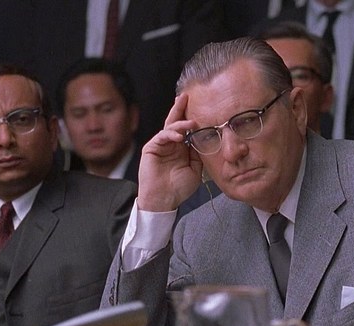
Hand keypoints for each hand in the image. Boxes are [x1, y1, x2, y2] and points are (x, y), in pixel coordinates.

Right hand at [137, 93, 204, 211]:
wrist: (164, 200)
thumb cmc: (179, 188)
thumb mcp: (195, 169)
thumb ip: (198, 153)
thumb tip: (203, 139)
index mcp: (180, 148)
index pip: (186, 129)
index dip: (191, 118)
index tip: (200, 107)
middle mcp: (170, 144)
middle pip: (175, 122)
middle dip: (180, 109)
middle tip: (186, 96)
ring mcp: (160, 145)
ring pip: (169, 128)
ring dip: (180, 123)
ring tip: (191, 123)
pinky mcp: (151, 149)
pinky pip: (161, 137)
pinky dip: (170, 134)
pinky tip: (179, 136)